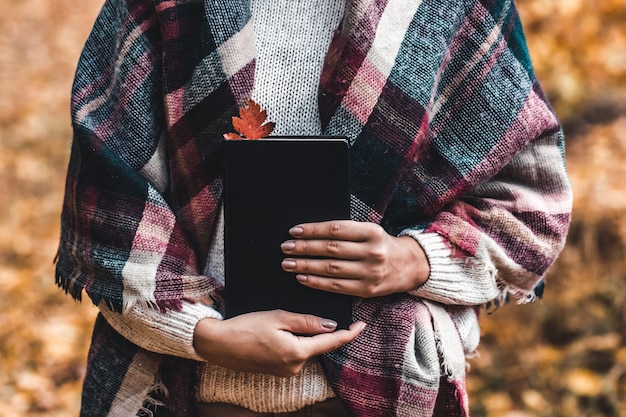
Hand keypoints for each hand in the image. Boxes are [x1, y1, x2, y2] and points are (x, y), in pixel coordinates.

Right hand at [193, 310, 364, 376]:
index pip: (331, 342)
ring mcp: (286, 371)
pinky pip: (295, 353)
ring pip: (306, 348)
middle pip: (318, 345)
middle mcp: (295, 367)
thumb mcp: (279, 317)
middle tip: (298, 313)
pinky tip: (278, 331)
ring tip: (279, 322)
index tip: (362, 324)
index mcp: (297, 352)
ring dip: (303, 334)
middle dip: (317, 329)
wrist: (218, 344)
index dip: (349, 333)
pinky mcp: (278, 370)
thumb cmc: (245, 327)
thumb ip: (307, 322)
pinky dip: (294, 341)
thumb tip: (331, 325)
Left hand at [280, 220, 429, 297]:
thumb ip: (346, 232)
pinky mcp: (367, 290)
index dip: (313, 230)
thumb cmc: (381, 245)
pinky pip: (336, 287)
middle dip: (305, 248)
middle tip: (285, 247)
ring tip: (288, 263)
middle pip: (331, 249)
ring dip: (306, 266)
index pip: (336, 229)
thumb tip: (310, 233)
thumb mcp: (370, 231)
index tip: (294, 231)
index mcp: (372, 232)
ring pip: (331, 269)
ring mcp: (370, 272)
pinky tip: (302, 278)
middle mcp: (372, 252)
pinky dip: (316, 282)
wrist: (409, 265)